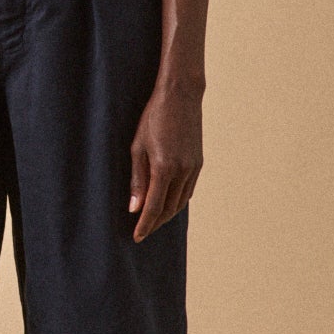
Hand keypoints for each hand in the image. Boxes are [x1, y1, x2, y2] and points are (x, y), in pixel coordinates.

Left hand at [128, 85, 202, 242]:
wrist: (181, 96)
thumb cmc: (153, 118)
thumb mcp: (137, 147)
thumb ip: (137, 180)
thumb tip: (135, 208)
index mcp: (164, 168)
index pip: (154, 208)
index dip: (144, 225)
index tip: (136, 237)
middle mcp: (182, 171)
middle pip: (169, 209)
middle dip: (155, 223)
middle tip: (142, 231)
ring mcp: (193, 167)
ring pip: (181, 202)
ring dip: (167, 214)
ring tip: (153, 220)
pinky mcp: (199, 162)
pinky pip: (188, 191)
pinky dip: (177, 201)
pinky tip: (168, 203)